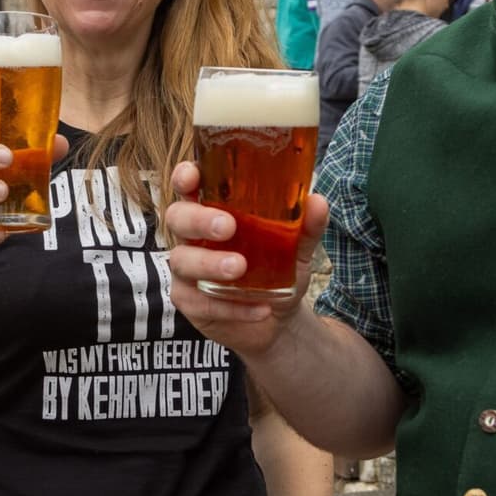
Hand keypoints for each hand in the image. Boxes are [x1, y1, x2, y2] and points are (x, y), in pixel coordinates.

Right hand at [162, 161, 328, 357]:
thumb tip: (318, 201)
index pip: (188, 186)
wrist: (278, 319)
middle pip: (177, 218)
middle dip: (198, 219)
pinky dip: (230, 306)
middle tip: (227, 227)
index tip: (193, 176)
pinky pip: (199, 302)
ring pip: (183, 261)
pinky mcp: (189, 301)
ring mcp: (187, 269)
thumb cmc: (277, 270)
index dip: (184, 177)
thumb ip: (305, 226)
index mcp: (212, 210)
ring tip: (240, 268)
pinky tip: (259, 307)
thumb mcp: (296, 247)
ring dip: (210, 264)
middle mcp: (193, 236)